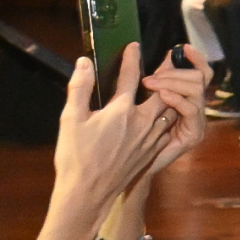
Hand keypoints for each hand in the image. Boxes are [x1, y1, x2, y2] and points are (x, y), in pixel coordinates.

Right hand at [53, 46, 176, 205]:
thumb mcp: (70, 119)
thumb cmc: (76, 157)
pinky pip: (166, 128)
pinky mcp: (152, 151)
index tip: (134, 46)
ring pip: (168, 111)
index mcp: (122, 110)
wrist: (88, 193)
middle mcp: (142, 122)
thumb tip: (84, 62)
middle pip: (162, 92)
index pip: (130, 76)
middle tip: (162, 66)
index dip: (131, 59)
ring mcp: (150, 138)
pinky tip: (160, 116)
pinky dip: (166, 117)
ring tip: (164, 88)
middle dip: (163, 77)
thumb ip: (79, 88)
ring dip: (168, 98)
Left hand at [132, 49, 210, 179]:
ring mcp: (197, 122)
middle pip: (200, 77)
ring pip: (197, 89)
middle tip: (150, 76)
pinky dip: (177, 99)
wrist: (128, 168)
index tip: (182, 47)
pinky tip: (162, 96)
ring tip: (151, 84)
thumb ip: (157, 80)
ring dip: (173, 83)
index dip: (195, 58)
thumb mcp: (143, 101)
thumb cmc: (131, 136)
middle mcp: (196, 108)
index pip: (201, 73)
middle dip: (175, 72)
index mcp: (186, 98)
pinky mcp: (193, 134)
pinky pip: (190, 109)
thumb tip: (162, 56)